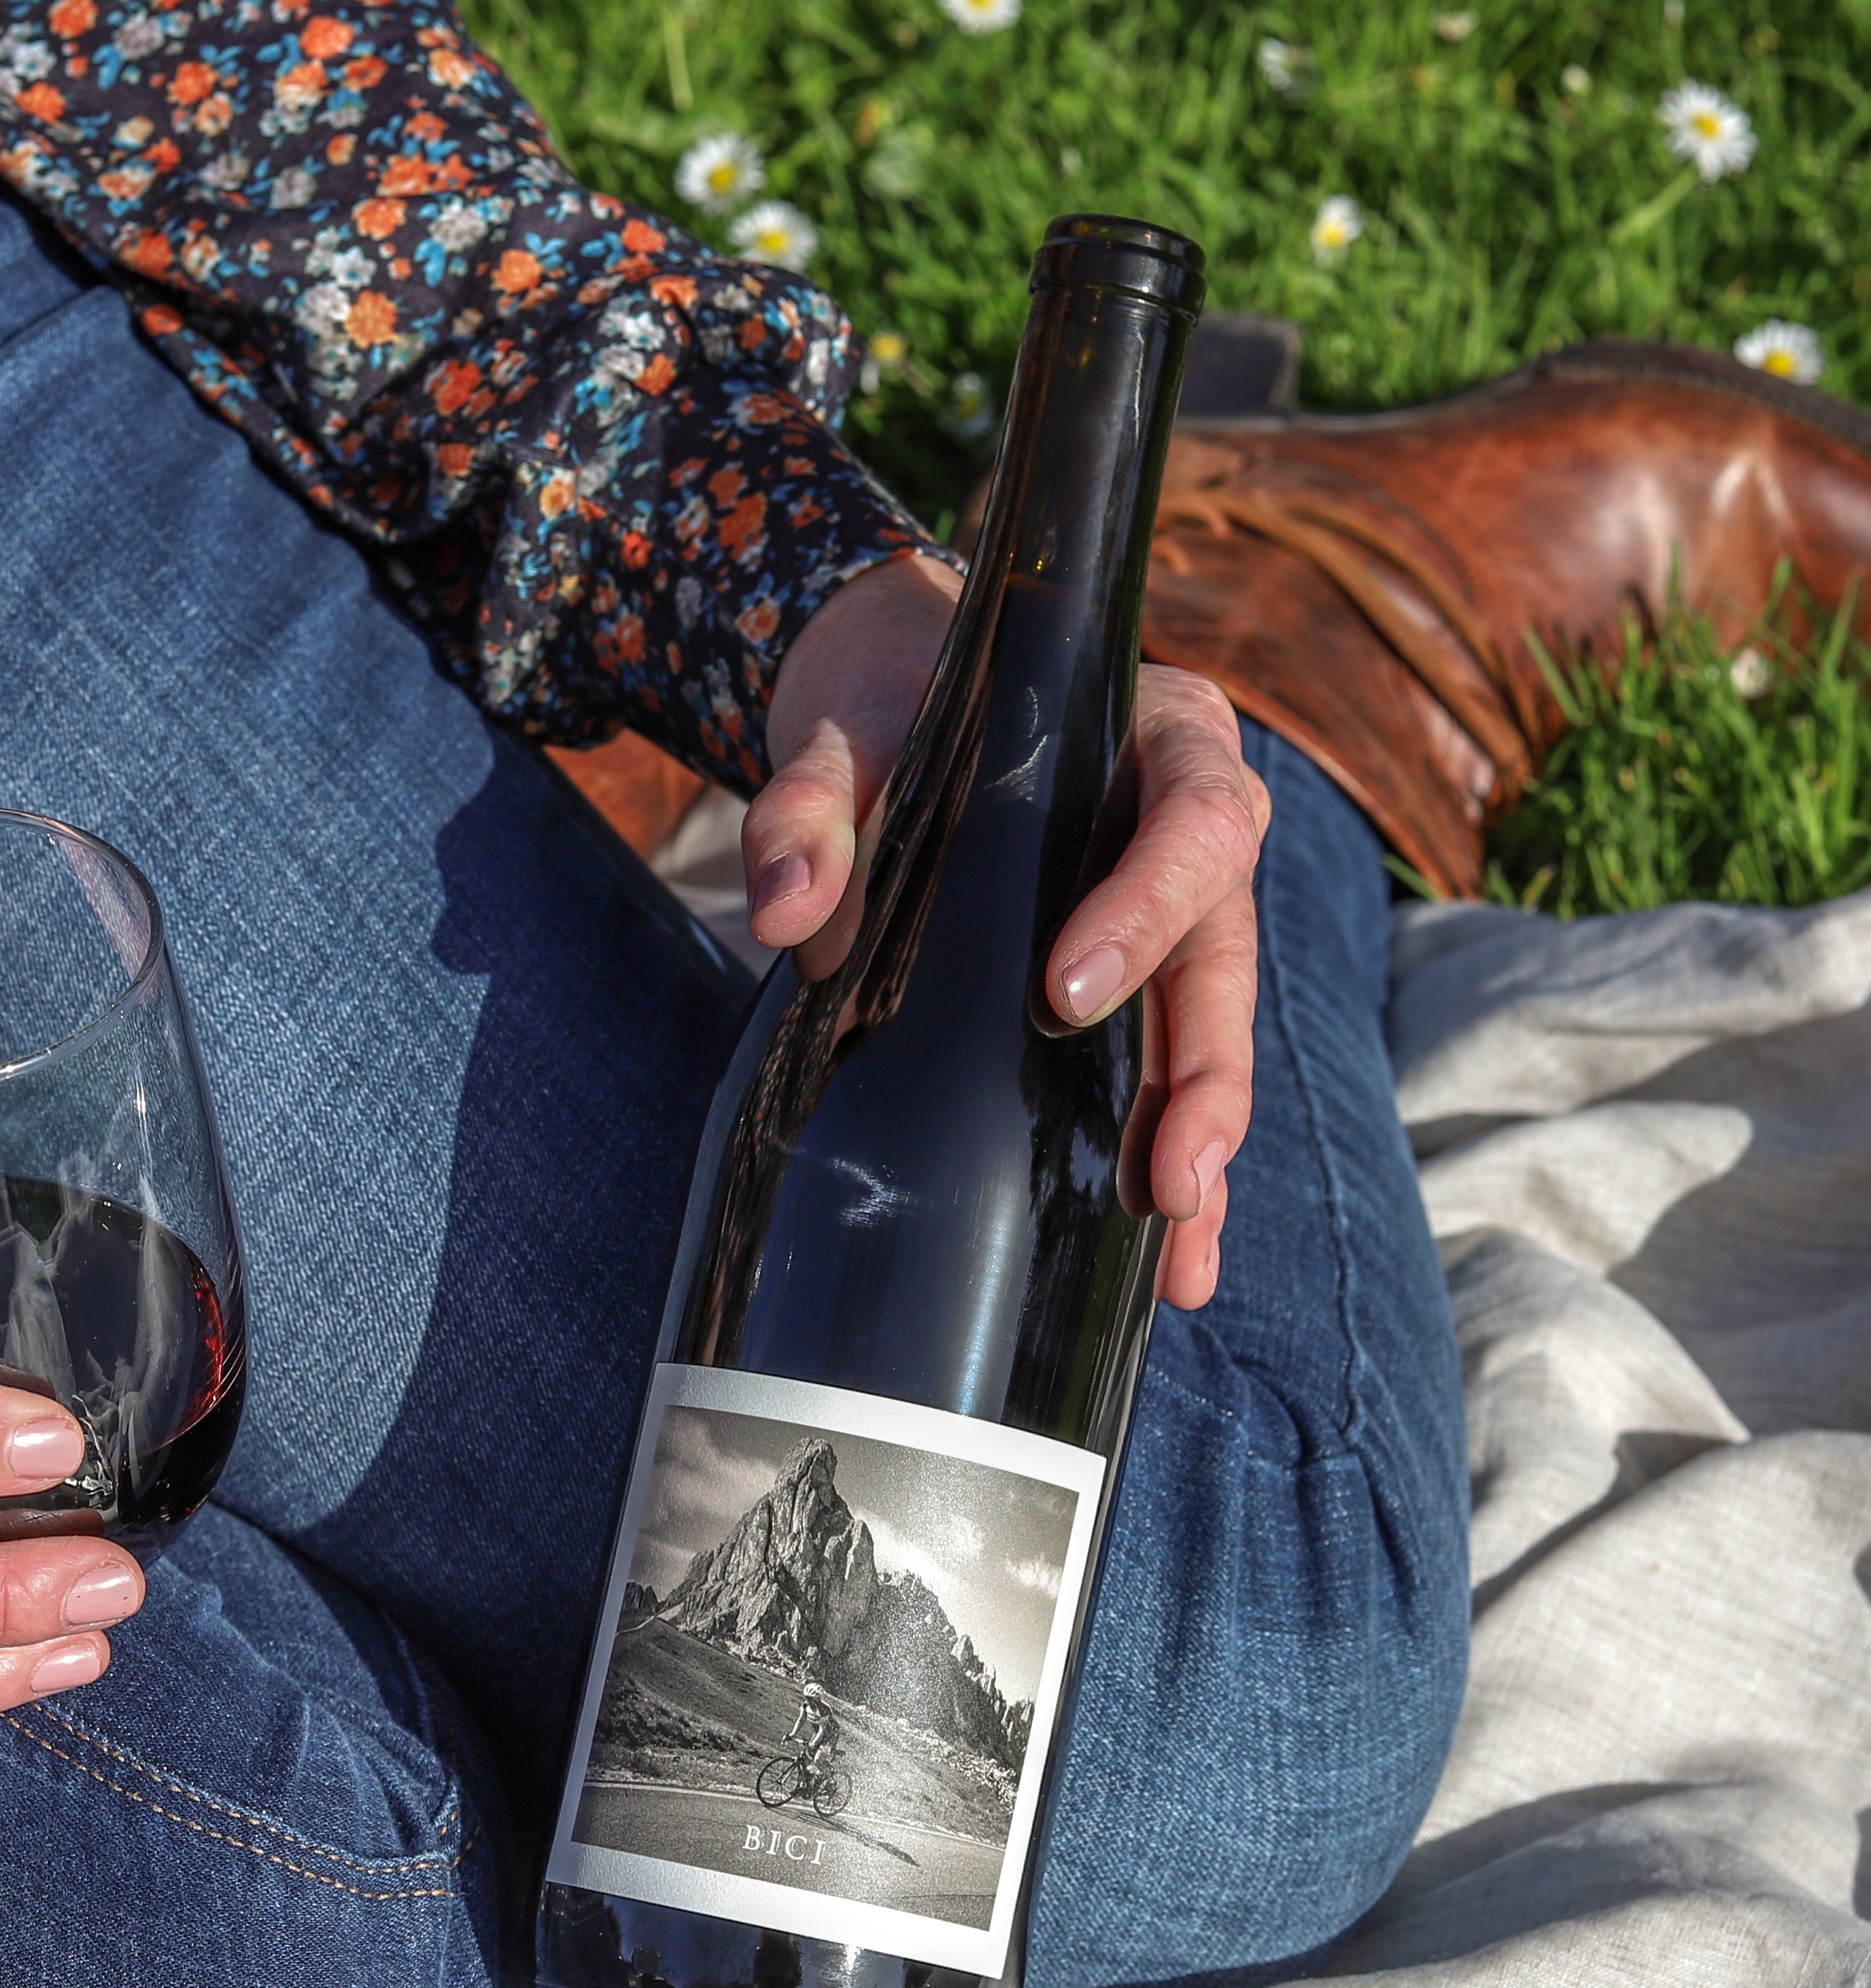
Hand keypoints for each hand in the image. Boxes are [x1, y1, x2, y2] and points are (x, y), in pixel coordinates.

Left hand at [743, 553, 1269, 1309]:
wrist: (894, 701)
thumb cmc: (889, 712)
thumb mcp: (839, 739)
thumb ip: (808, 808)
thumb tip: (784, 913)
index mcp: (1161, 738)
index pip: (1192, 826)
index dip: (1145, 913)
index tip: (1065, 994)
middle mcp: (1194, 827)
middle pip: (1227, 957)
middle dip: (1204, 1077)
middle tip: (1171, 1179)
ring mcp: (1180, 916)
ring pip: (1211, 1035)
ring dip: (1200, 1147)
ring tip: (1182, 1259)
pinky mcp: (1144, 984)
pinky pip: (1169, 1074)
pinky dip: (1166, 1162)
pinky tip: (1164, 1261)